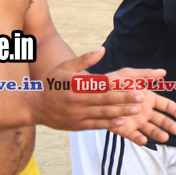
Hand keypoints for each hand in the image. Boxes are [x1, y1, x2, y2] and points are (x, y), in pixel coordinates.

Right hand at [35, 48, 175, 144]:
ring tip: (137, 110)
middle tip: (142, 98)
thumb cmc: (51, 84)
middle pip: (105, 100)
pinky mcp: (76, 125)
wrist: (33, 106)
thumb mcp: (65, 68)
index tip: (134, 84)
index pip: (102, 85)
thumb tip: (102, 49)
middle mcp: (77, 100)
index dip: (119, 85)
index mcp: (76, 84)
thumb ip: (85, 60)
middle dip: (125, 99)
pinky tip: (122, 122)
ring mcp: (77, 114)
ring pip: (103, 114)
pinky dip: (109, 124)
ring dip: (121, 112)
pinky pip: (95, 125)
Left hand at [103, 66, 175, 143]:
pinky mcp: (124, 129)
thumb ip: (145, 74)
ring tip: (165, 138)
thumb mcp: (129, 75)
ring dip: (158, 133)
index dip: (175, 110)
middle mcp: (144, 111)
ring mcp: (135, 121)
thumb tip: (163, 72)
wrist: (93, 94)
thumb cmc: (112, 82)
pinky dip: (139, 139)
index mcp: (148, 99)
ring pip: (150, 129)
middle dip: (169, 124)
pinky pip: (134, 136)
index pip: (166, 105)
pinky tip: (144, 141)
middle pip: (161, 119)